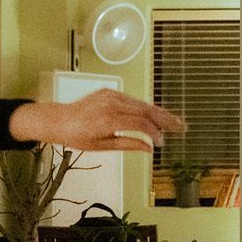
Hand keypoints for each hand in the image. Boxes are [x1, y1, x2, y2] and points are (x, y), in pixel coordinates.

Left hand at [9, 89, 181, 152]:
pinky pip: (132, 100)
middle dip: (165, 119)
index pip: (139, 124)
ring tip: (174, 121)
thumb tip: (148, 148)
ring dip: (159, 113)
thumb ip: (128, 144)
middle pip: (144, 111)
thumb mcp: (102, 146)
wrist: (58, 120)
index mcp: (108, 120)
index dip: (154, 133)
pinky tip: (156, 114)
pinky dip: (145, 108)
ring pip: (141, 104)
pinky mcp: (110, 92)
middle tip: (182, 126)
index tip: (162, 142)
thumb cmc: (77, 136)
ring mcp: (111, 96)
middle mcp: (111, 104)